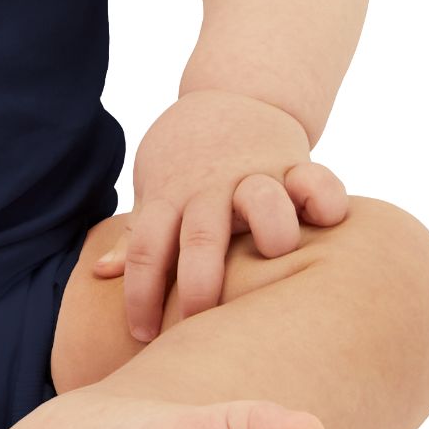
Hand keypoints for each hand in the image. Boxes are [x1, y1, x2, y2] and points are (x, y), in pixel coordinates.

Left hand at [91, 90, 349, 341]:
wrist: (234, 92)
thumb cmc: (189, 159)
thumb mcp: (158, 189)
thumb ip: (138, 233)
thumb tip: (99, 274)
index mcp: (171, 197)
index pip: (145, 248)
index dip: (140, 295)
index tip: (141, 336)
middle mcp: (211, 188)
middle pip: (201, 237)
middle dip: (200, 284)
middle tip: (201, 325)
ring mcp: (254, 175)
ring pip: (262, 200)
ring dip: (270, 228)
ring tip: (276, 253)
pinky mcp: (295, 164)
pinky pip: (316, 179)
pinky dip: (324, 197)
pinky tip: (329, 221)